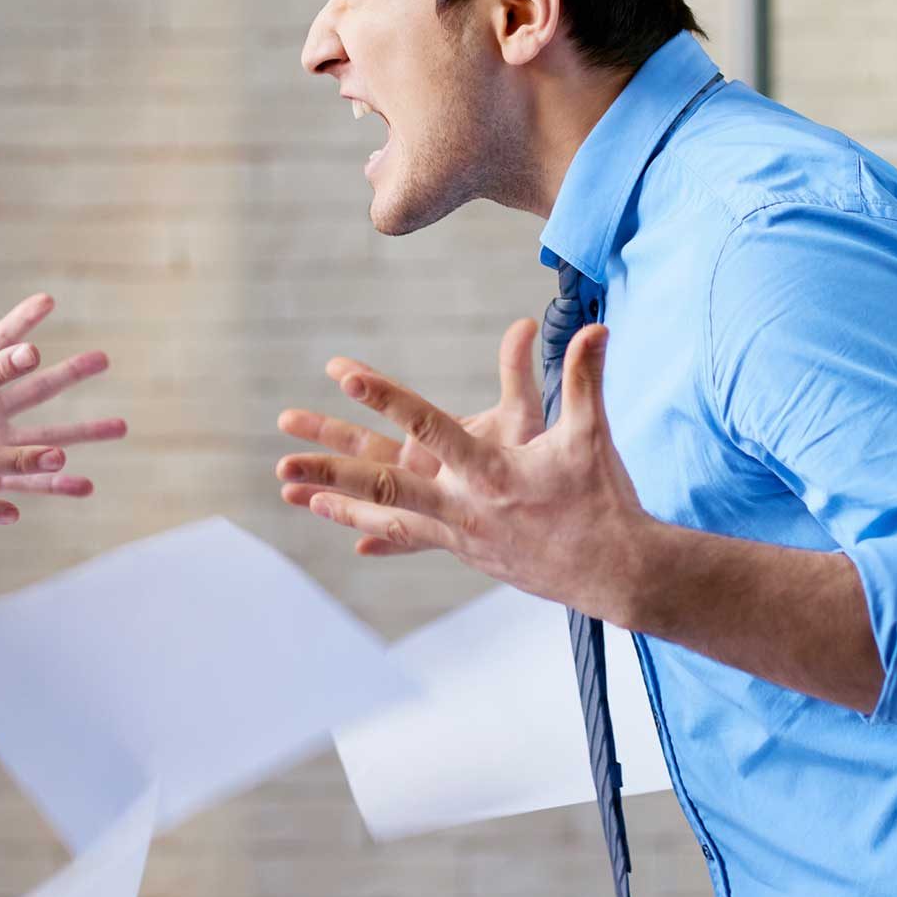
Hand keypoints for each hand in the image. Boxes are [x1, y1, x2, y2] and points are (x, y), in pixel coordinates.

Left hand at [0, 289, 123, 501]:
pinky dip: (58, 486)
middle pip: (34, 387)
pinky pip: (31, 483)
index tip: (47, 299)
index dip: (18, 323)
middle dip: (69, 373)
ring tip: (121, 425)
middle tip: (104, 357)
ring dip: (83, 430)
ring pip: (46, 435)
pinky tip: (88, 486)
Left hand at [274, 321, 652, 621]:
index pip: (427, 426)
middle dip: (331, 468)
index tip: (345, 373)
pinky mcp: (465, 548)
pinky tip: (355, 541)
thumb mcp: (591, 434)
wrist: (614, 570)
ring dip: (337, 503)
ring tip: (292, 491)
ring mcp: (458, 532)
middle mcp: (463, 506)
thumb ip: (585, 377)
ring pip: (386, 514)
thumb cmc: (603, 498)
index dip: (386, 398)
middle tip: (282, 460)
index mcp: (488, 471)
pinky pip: (412, 538)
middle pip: (383, 483)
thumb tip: (596, 327)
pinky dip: (382, 535)